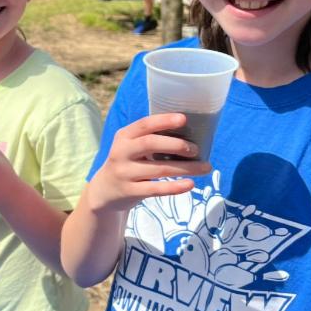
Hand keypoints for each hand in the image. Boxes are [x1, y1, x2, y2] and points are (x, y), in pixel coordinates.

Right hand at [86, 114, 211, 214]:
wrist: (104, 191)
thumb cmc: (128, 163)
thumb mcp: (131, 147)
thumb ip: (150, 139)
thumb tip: (190, 134)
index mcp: (124, 137)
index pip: (144, 124)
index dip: (164, 120)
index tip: (184, 119)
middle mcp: (121, 152)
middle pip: (150, 144)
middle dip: (176, 145)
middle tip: (196, 149)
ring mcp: (124, 173)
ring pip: (159, 169)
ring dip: (186, 168)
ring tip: (206, 167)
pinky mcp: (129, 191)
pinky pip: (156, 189)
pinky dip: (175, 187)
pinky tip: (190, 184)